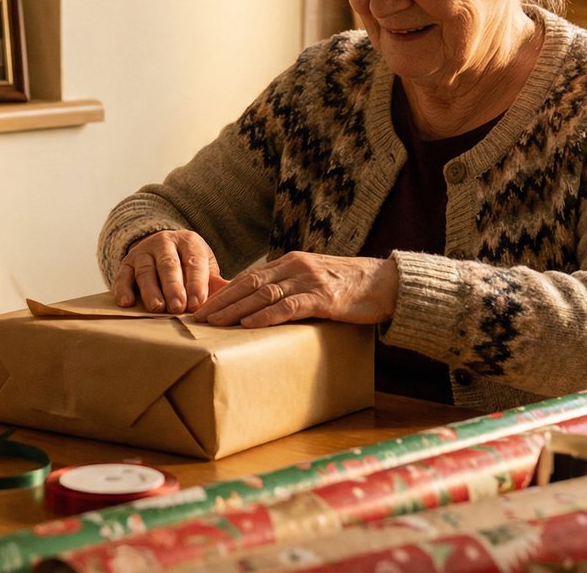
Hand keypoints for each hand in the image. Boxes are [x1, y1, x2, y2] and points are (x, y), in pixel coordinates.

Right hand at [111, 229, 226, 313]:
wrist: (162, 248)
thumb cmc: (189, 264)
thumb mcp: (204, 266)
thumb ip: (214, 281)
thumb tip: (231, 294)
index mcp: (189, 242)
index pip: (194, 262)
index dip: (196, 284)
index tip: (197, 304)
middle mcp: (164, 243)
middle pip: (169, 265)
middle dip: (173, 287)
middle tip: (177, 308)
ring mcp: (143, 252)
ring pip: (146, 271)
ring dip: (151, 290)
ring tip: (157, 308)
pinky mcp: (126, 263)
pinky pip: (122, 276)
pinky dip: (123, 289)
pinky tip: (126, 303)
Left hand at [193, 252, 398, 327]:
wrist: (387, 282)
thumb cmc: (351, 286)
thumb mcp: (315, 279)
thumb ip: (290, 286)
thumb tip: (262, 304)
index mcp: (291, 262)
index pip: (249, 276)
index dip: (224, 291)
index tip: (203, 306)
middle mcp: (296, 266)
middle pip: (249, 283)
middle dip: (222, 301)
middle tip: (198, 317)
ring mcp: (309, 280)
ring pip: (264, 294)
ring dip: (236, 309)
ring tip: (215, 322)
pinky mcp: (324, 297)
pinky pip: (290, 305)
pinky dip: (267, 315)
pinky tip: (250, 324)